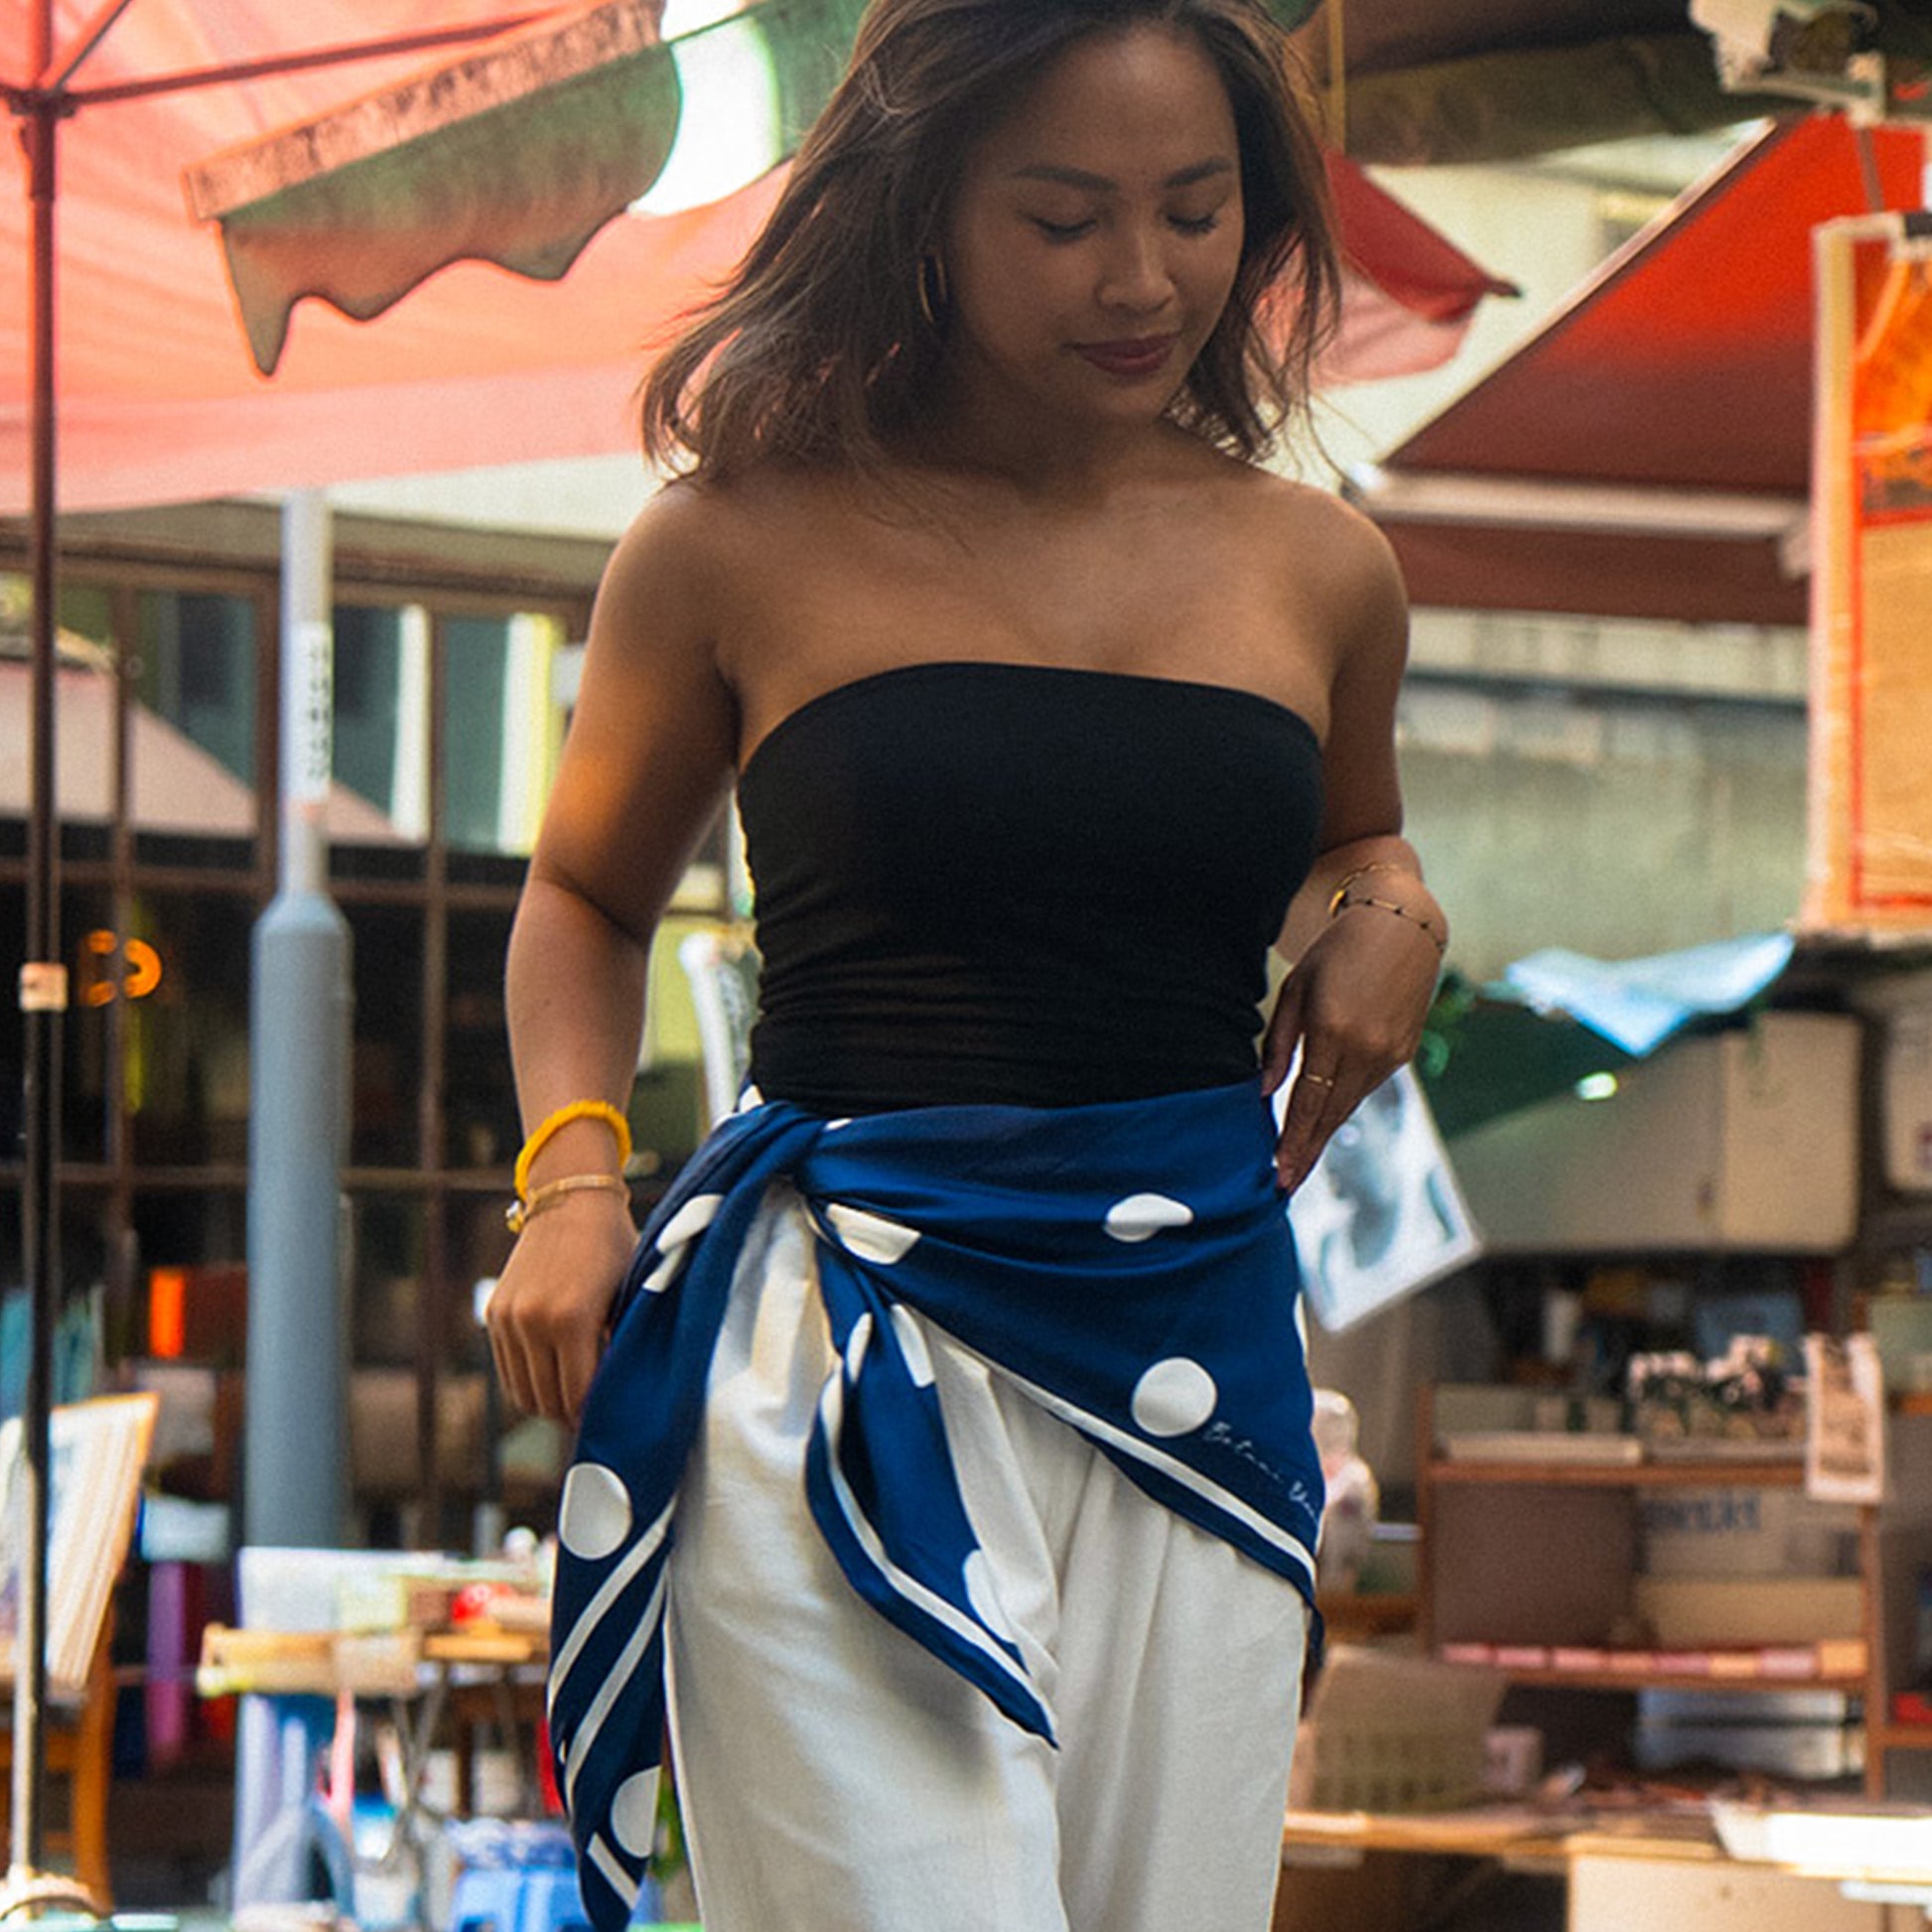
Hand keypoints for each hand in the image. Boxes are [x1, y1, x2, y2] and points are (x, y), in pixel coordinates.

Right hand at [486, 1194, 637, 1426]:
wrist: (571, 1199)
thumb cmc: (613, 1246)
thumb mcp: (628, 1294)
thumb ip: (620, 1344)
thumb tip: (618, 1396)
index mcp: (572, 1318)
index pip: (576, 1396)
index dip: (592, 1415)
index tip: (607, 1418)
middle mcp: (532, 1321)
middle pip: (546, 1401)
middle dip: (570, 1415)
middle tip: (592, 1416)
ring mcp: (508, 1318)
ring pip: (521, 1392)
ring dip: (546, 1403)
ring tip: (572, 1400)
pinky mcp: (495, 1313)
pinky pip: (507, 1369)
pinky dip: (527, 1382)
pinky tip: (553, 1377)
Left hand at [1262, 906, 1439, 1193]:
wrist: (1399, 928)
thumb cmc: (1336, 954)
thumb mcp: (1296, 990)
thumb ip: (1278, 1044)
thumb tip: (1264, 1093)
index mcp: (1333, 1032)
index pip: (1308, 1103)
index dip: (1293, 1141)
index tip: (1279, 1174)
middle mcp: (1366, 1049)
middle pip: (1331, 1116)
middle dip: (1307, 1151)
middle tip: (1285, 1184)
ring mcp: (1389, 1054)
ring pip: (1350, 1106)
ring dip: (1325, 1132)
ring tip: (1298, 1158)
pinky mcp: (1403, 1053)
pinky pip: (1366, 1087)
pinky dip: (1343, 1103)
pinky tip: (1325, 1117)